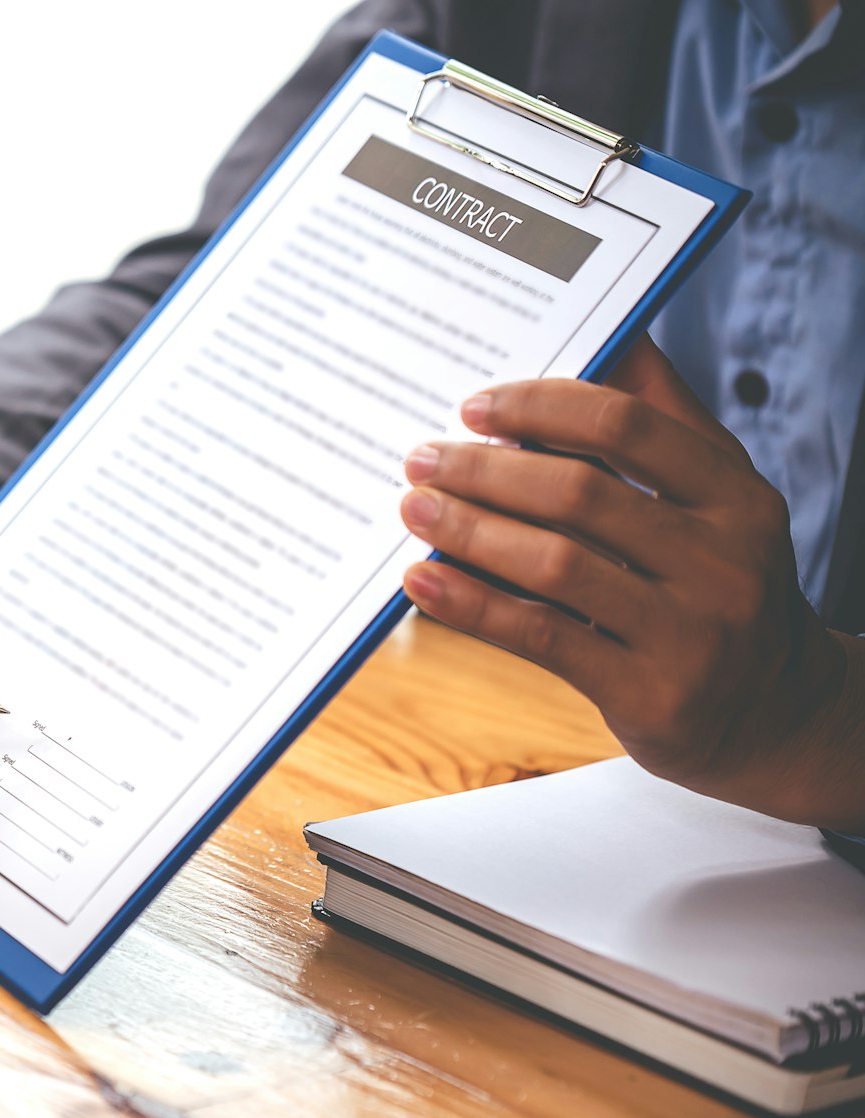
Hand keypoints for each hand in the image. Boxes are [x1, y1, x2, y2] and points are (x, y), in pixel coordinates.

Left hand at [397, 337, 864, 825]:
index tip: (473, 406)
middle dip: (487, 470)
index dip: (541, 407)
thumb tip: (613, 335)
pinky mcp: (650, 691)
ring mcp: (691, 630)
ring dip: (470, 531)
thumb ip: (662, 424)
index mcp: (736, 495)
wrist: (772, 712)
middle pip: (580, 493)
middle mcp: (723, 559)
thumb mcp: (714, 502)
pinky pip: (541, 635)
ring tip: (414, 509)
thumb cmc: (715, 586)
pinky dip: (473, 604)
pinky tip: (425, 580)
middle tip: (421, 459)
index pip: (628, 427)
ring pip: (556, 564)